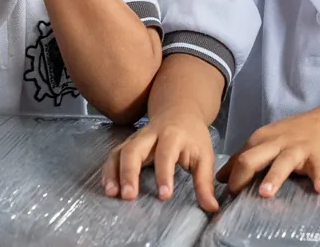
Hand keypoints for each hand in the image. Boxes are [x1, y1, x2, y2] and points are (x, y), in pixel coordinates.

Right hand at [103, 113, 219, 212]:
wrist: (179, 111)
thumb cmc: (192, 137)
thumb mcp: (204, 156)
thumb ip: (205, 182)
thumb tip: (212, 208)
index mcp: (173, 136)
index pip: (166, 154)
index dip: (164, 174)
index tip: (164, 195)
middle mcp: (150, 135)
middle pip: (134, 149)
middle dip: (129, 172)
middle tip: (129, 196)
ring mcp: (136, 138)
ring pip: (120, 152)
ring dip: (114, 172)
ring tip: (112, 194)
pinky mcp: (127, 143)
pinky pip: (114, 155)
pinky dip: (108, 170)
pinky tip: (108, 187)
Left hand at [216, 106, 319, 197]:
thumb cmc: (296, 134)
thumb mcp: (268, 140)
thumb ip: (245, 157)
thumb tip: (220, 177)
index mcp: (261, 140)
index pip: (239, 158)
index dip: (230, 178)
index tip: (223, 198)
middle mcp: (276, 144)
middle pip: (252, 158)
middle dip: (241, 176)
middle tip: (235, 196)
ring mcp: (298, 150)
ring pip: (283, 163)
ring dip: (274, 177)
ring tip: (265, 193)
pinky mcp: (318, 156)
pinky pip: (318, 169)